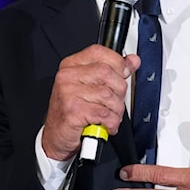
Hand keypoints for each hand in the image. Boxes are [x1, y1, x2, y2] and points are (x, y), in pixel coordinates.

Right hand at [41, 45, 138, 160]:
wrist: (56, 137)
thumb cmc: (73, 111)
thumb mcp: (91, 86)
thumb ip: (113, 71)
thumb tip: (133, 60)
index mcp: (71, 65)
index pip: (99, 52)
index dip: (118, 62)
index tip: (124, 73)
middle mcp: (67, 76)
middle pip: (107, 73)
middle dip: (119, 91)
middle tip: (114, 102)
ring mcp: (68, 93)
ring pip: (108, 95)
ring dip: (116, 110)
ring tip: (109, 115)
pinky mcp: (72, 111)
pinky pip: (104, 113)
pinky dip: (111, 122)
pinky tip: (105, 124)